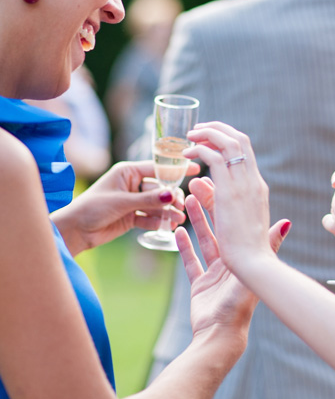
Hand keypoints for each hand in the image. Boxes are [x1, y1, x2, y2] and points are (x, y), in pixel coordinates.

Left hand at [52, 160, 199, 256]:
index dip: (175, 170)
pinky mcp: (132, 217)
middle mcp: (132, 185)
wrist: (76, 231)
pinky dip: (158, 222)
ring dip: (167, 212)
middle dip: (171, 197)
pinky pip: (150, 217)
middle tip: (181, 206)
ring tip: (178, 219)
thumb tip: (171, 195)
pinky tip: (168, 226)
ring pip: (156, 205)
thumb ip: (148, 200)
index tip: (194, 169)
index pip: (156, 168)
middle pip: (159, 188)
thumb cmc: (93, 208)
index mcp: (127, 172)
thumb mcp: (122, 202)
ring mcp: (132, 201)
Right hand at [177, 176, 290, 341]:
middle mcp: (231, 262)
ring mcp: (215, 274)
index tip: (221, 183)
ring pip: (204, 241)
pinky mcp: (200, 285)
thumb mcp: (252, 271)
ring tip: (187, 200)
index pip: (236, 223)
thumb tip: (287, 222)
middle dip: (209, 206)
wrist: (221, 335)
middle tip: (197, 185)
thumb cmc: (239, 306)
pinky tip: (177, 231)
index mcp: (244, 257)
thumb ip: (268, 245)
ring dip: (196, 221)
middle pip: (219, 227)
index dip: (228, 203)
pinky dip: (184, 247)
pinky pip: (190, 262)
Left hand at [184, 122, 276, 283]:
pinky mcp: (229, 193)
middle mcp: (253, 183)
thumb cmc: (247, 255)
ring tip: (189, 137)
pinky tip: (186, 155)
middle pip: (239, 141)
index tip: (210, 139)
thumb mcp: (236, 225)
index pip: (245, 153)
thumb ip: (222, 204)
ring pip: (227, 145)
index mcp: (258, 190)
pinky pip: (214, 160)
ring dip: (207, 135)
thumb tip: (211, 189)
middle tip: (197, 130)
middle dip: (217, 130)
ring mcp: (243, 186)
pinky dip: (199, 151)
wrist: (254, 268)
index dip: (228, 140)